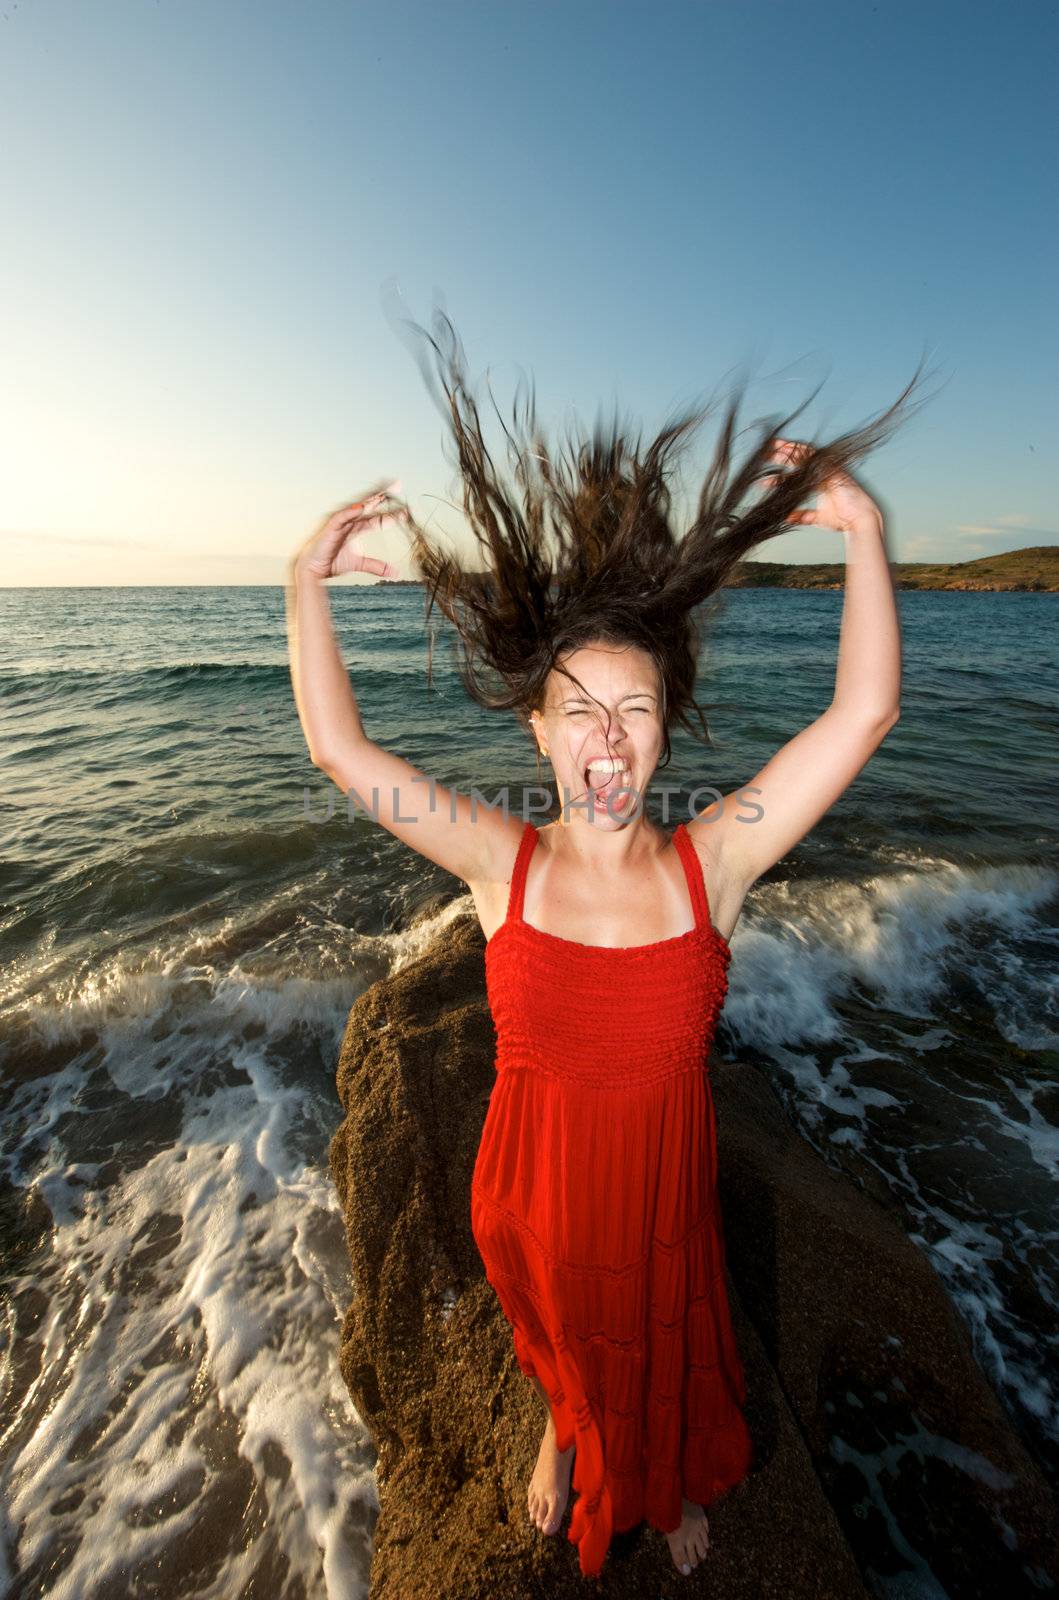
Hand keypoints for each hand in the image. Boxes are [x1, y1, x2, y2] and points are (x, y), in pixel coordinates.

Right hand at [292, 480, 408, 580]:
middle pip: (369, 506)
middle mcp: (350, 522)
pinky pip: (342, 517)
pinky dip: (351, 512)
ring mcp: (341, 522)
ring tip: (382, 494)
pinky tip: (362, 507)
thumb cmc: (333, 561)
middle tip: (397, 485)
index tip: (405, 512)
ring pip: (357, 508)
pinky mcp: (331, 527)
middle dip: (382, 496)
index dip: (390, 514)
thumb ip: (376, 566)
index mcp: (357, 528)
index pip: (376, 517)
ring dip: (369, 500)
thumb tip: (395, 572)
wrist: (314, 569)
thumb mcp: (359, 564)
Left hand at [763, 439, 882, 533]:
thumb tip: (785, 517)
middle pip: (799, 459)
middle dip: (783, 453)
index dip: (782, 467)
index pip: (797, 470)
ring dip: (790, 449)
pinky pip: (817, 458)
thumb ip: (800, 515)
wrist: (860, 520)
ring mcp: (829, 470)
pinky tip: (791, 452)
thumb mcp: (815, 518)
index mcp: (819, 481)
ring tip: (774, 446)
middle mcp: (822, 473)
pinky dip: (804, 454)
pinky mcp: (834, 470)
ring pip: (806, 454)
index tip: (766, 466)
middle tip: (765, 450)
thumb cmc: (842, 519)